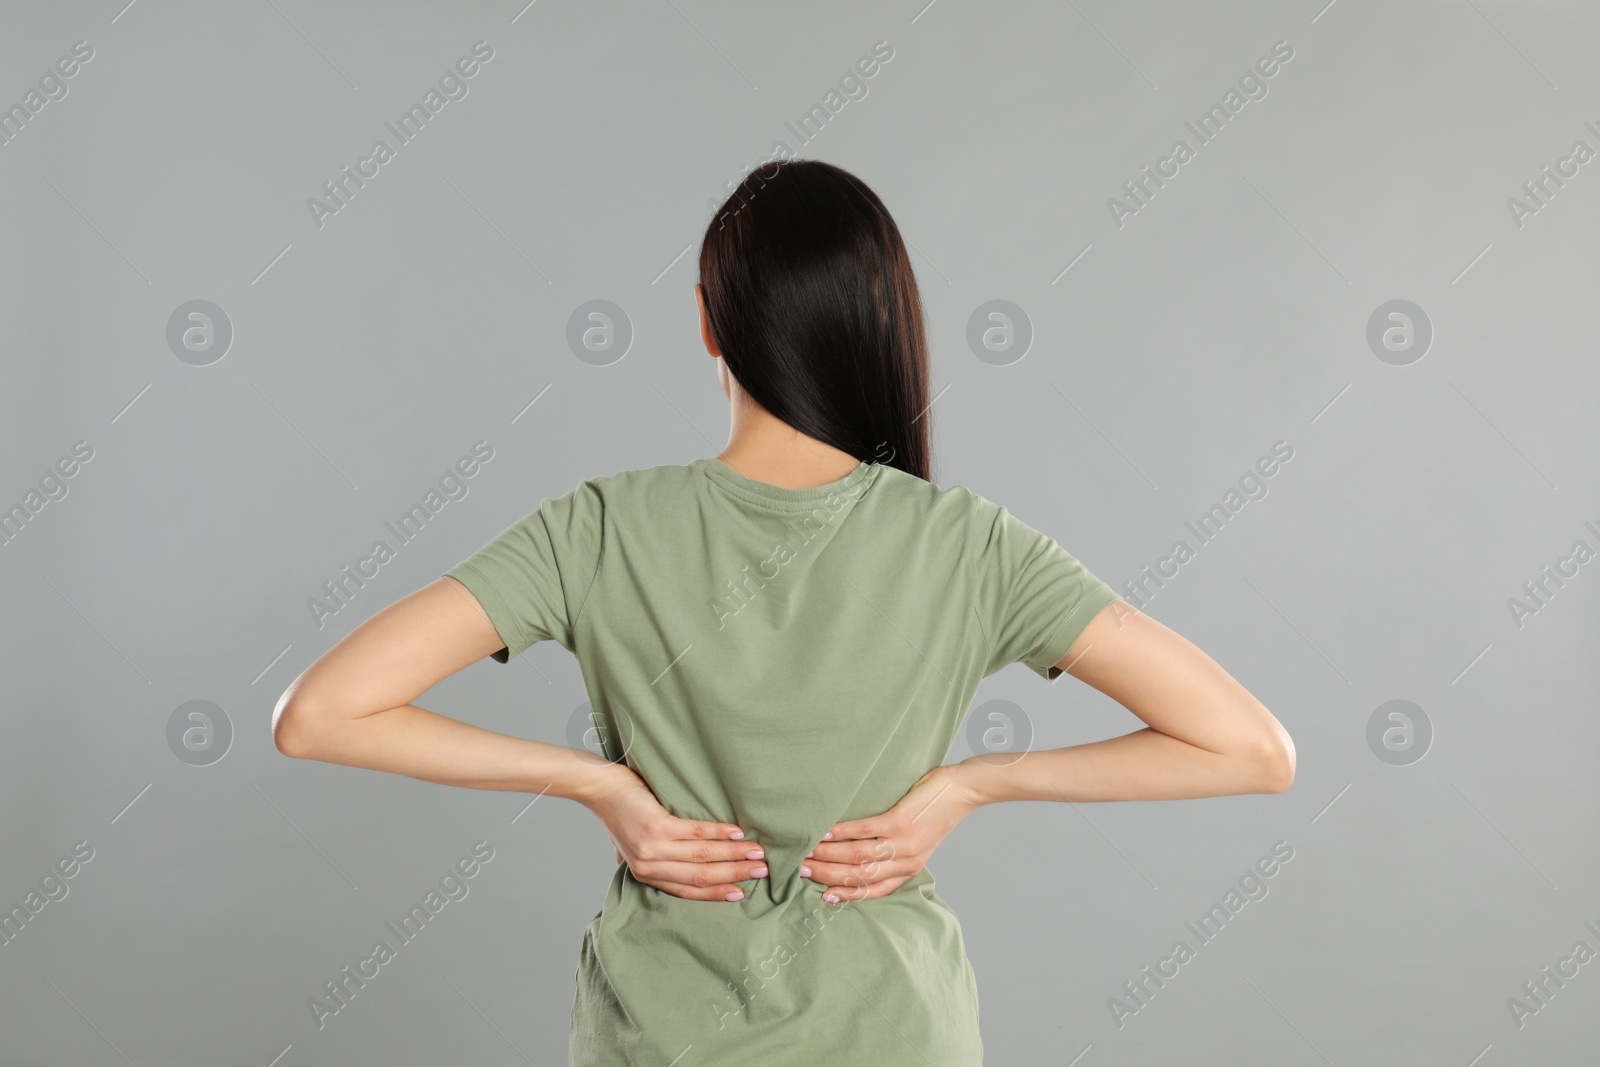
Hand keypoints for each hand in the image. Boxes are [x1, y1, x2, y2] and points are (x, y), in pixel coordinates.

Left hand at [582, 761, 768, 900]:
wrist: (599, 787)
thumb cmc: (619, 812)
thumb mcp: (630, 845)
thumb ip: (651, 861)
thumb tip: (668, 870)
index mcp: (646, 875)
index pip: (688, 891)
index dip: (717, 893)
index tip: (743, 892)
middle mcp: (649, 867)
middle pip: (700, 877)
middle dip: (735, 875)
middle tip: (763, 871)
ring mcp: (652, 848)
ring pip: (702, 857)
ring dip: (734, 855)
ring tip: (758, 852)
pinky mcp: (656, 827)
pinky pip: (696, 833)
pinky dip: (720, 834)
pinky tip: (737, 832)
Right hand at [803, 763, 984, 902]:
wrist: (963, 790)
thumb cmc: (934, 811)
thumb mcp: (917, 840)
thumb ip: (892, 850)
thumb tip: (855, 850)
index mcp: (908, 868)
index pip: (872, 889)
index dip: (846, 895)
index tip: (823, 896)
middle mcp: (905, 861)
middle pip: (860, 876)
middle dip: (828, 875)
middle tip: (801, 870)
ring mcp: (903, 842)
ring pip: (859, 856)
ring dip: (829, 855)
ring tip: (807, 851)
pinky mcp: (901, 822)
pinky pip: (865, 830)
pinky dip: (842, 833)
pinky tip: (825, 831)